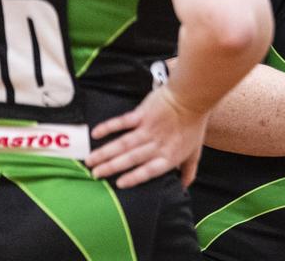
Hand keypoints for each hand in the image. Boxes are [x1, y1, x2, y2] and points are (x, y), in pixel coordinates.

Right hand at [86, 86, 208, 188]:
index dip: (134, 177)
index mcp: (169, 156)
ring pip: (123, 143)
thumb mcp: (195, 152)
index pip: (149, 170)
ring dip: (105, 152)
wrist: (193, 98)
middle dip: (111, 167)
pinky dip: (109, 127)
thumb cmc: (194, 125)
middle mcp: (156, 145)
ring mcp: (148, 129)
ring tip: (90, 160)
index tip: (118, 184)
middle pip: (131, 158)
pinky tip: (96, 133)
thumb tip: (183, 188)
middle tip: (94, 174)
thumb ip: (188, 171)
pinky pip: (123, 122)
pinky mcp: (142, 114)